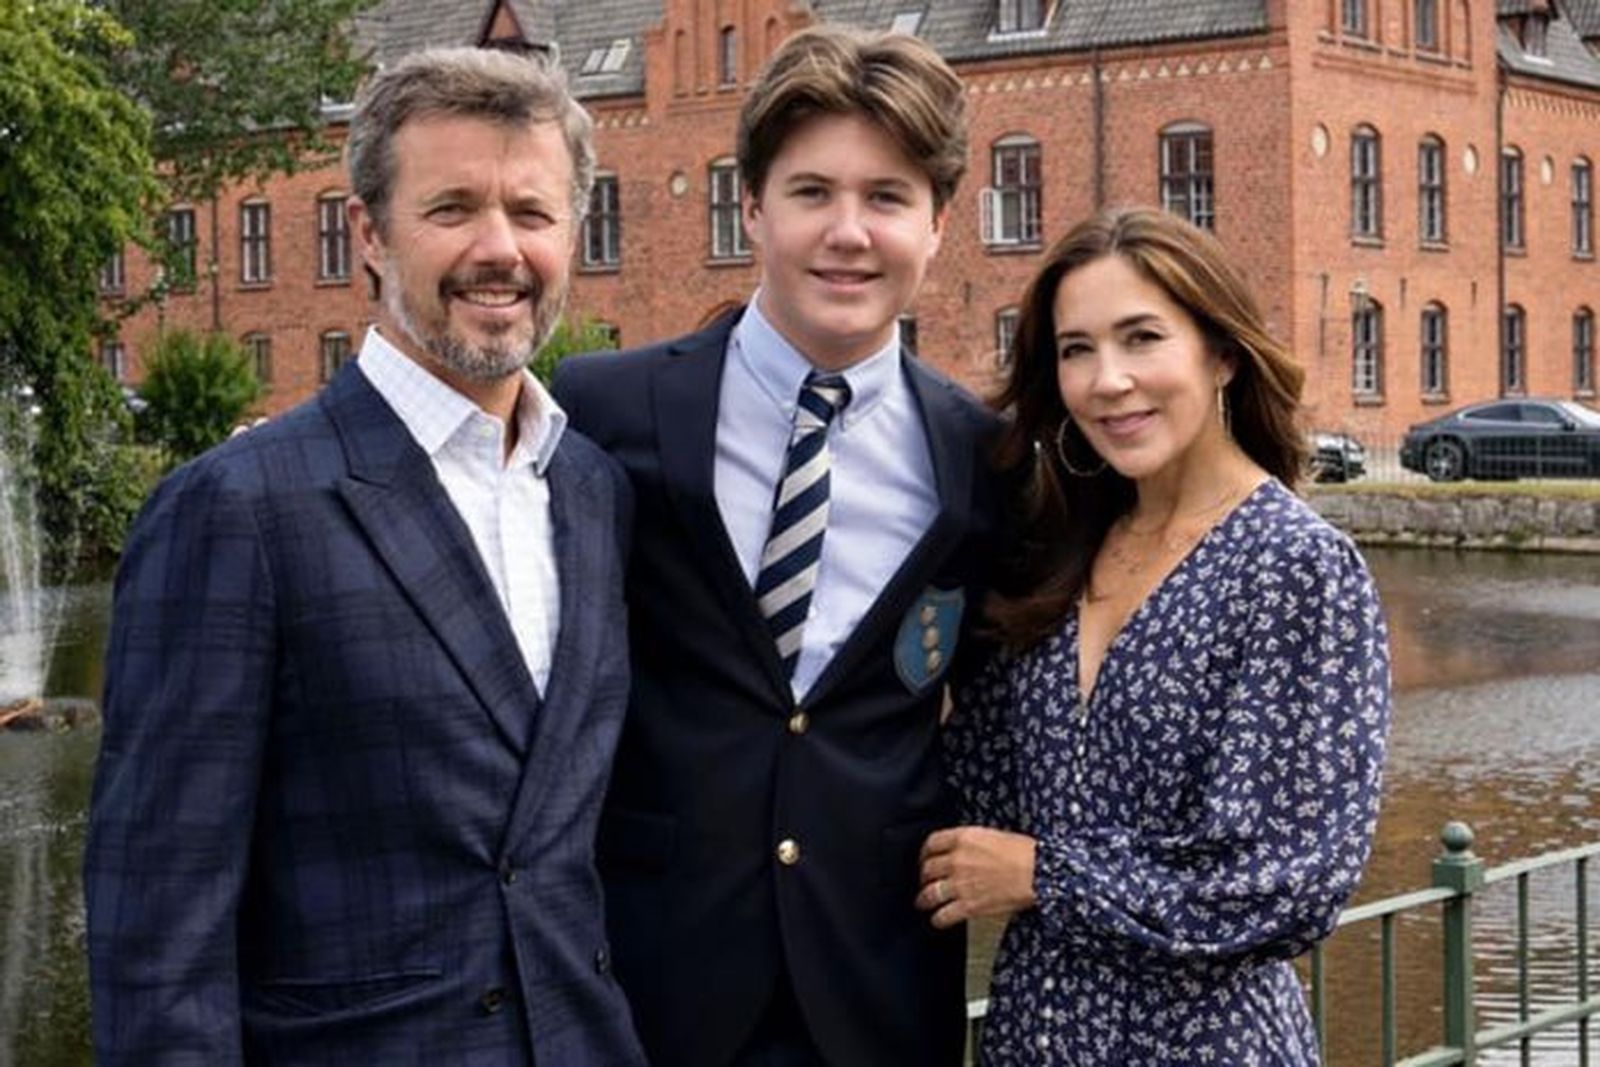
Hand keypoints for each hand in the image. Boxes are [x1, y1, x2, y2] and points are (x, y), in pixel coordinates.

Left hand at [915, 826, 1036, 929]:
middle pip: (927, 869)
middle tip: (924, 882)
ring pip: (930, 894)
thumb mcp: (993, 835)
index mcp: (963, 838)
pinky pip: (943, 915)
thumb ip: (972, 842)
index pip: (931, 843)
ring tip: (923, 903)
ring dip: (924, 900)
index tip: (926, 858)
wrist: (1038, 873)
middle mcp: (957, 860)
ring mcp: (960, 884)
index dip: (925, 853)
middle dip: (924, 877)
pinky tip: (938, 920)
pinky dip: (938, 919)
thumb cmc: (1025, 853)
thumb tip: (964, 850)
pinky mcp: (968, 905)